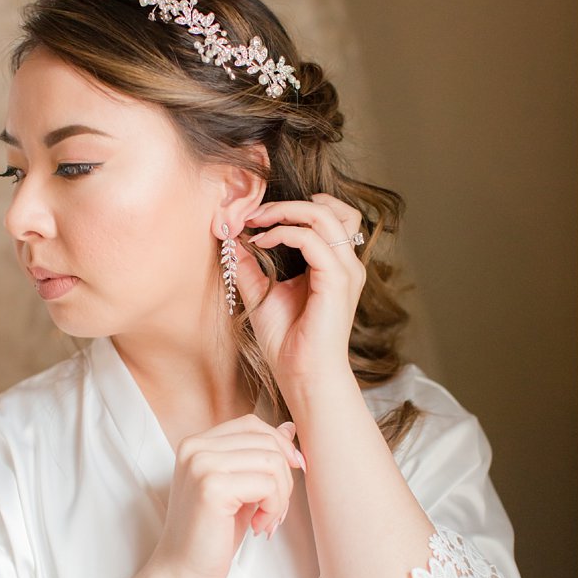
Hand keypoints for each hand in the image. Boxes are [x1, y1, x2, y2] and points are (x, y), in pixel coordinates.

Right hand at [150, 414, 303, 577]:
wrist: (182, 570)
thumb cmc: (211, 533)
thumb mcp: (238, 487)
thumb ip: (256, 456)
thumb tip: (289, 428)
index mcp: (196, 444)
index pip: (252, 424)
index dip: (278, 446)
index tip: (288, 475)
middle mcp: (195, 448)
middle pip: (267, 443)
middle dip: (284, 479)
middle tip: (272, 510)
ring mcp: (201, 465)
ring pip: (272, 462)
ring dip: (280, 497)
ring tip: (265, 519)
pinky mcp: (212, 488)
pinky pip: (268, 485)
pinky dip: (273, 508)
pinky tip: (257, 525)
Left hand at [233, 193, 365, 391]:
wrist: (301, 374)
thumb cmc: (286, 342)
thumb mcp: (261, 294)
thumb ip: (250, 267)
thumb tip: (232, 240)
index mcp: (333, 265)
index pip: (327, 217)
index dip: (292, 208)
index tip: (253, 217)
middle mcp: (345, 264)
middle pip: (332, 208)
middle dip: (288, 203)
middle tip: (252, 213)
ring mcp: (345, 271)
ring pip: (325, 216)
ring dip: (285, 211)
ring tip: (255, 222)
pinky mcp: (337, 281)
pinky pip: (313, 240)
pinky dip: (284, 232)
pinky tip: (260, 243)